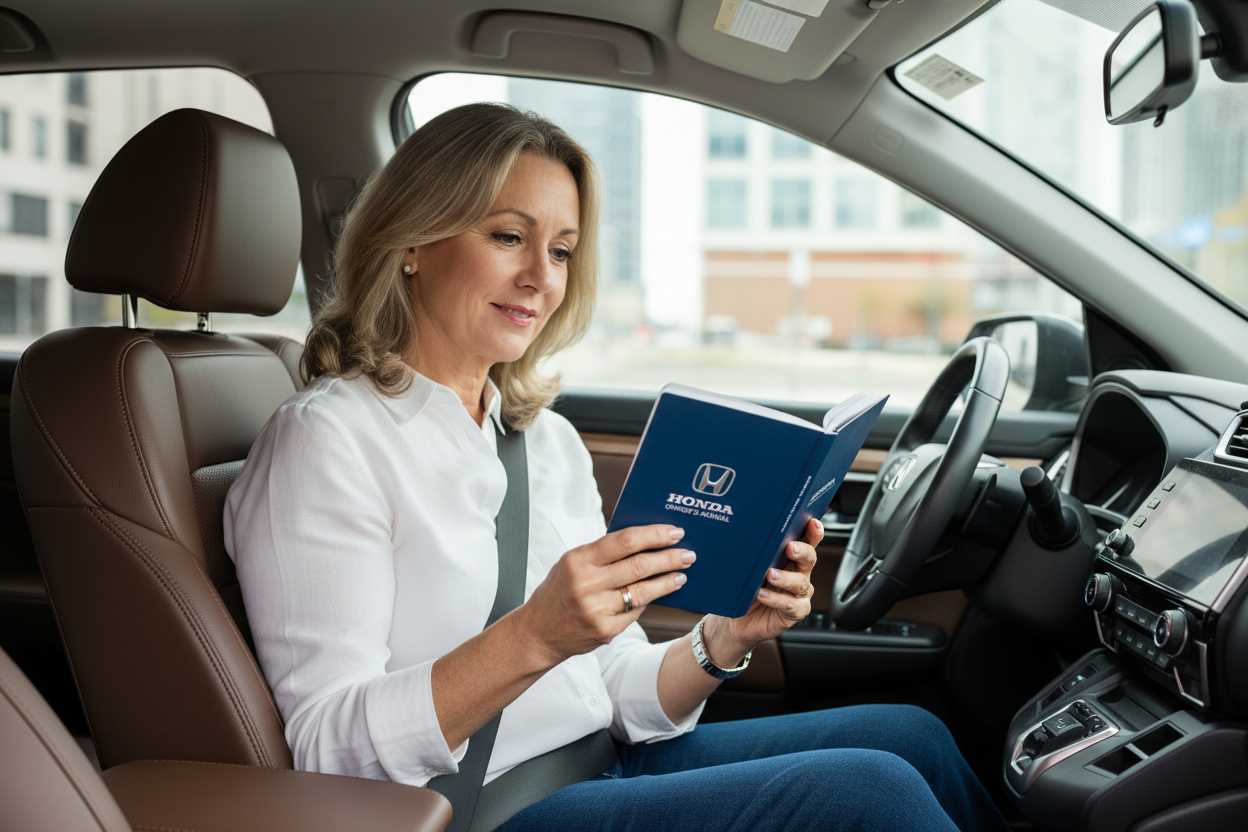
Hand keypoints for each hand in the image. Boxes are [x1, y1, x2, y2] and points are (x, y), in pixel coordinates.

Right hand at [518, 524, 693, 665]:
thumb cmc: (559, 592)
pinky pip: (635, 612)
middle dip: (669, 558)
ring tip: (682, 574)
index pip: (624, 541)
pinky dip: (650, 601)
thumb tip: (645, 541)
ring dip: (668, 581)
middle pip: (639, 565)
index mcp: (578, 560)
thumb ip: (602, 553)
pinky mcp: (605, 631)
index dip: (654, 535)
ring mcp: (596, 610)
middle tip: (688, 554)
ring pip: (643, 591)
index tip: (674, 532)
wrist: (537, 632)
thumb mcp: (572, 564)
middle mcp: (587, 584)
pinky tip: (660, 593)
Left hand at [701, 517, 820, 666]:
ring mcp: (798, 594)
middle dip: (802, 551)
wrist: (737, 621)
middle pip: (809, 559)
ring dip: (786, 577)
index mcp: (791, 558)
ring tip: (770, 575)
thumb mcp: (749, 567)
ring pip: (801, 582)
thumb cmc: (745, 589)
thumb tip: (746, 533)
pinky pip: (791, 605)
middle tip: (791, 548)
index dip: (813, 532)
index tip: (812, 523)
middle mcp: (799, 573)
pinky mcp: (795, 612)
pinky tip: (763, 594)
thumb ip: (754, 553)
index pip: (806, 541)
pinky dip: (776, 599)